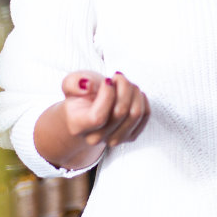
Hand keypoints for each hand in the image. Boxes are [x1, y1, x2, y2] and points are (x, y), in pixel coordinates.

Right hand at [33, 70, 151, 170]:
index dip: (107, 94)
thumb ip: (73, 82)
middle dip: (124, 86)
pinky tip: (132, 93)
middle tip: (118, 76)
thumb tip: (87, 85)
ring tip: (125, 83)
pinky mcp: (130, 137)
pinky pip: (145, 115)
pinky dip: (141, 99)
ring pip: (136, 113)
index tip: (107, 80)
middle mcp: (95, 138)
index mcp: (78, 126)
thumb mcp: (71, 83)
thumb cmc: (81, 95)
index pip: (98, 117)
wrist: (89, 109)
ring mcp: (114, 140)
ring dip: (134, 91)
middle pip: (121, 112)